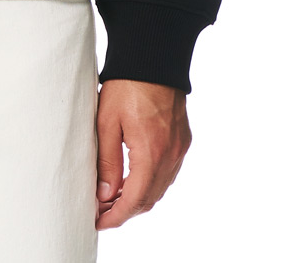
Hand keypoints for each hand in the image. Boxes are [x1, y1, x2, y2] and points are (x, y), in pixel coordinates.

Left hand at [95, 79, 191, 229]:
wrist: (152, 60)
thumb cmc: (126, 86)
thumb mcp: (107, 122)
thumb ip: (107, 161)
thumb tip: (105, 195)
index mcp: (150, 153)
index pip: (134, 199)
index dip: (116, 215)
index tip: (100, 221)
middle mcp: (170, 156)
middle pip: (149, 198)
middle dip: (125, 211)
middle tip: (102, 212)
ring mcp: (179, 149)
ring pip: (160, 188)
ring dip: (139, 198)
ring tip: (113, 199)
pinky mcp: (182, 141)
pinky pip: (168, 173)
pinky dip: (151, 183)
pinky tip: (134, 180)